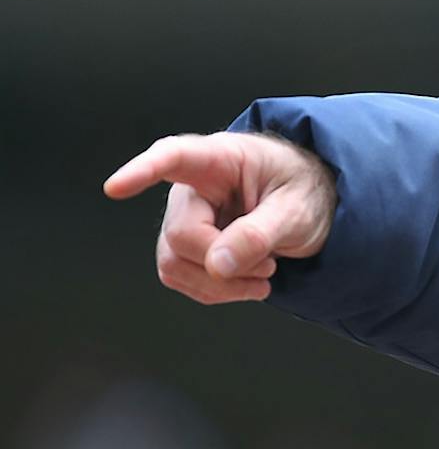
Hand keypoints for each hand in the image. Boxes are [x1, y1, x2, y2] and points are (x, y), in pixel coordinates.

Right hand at [104, 132, 337, 304]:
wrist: (312, 203)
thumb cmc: (303, 190)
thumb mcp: (297, 210)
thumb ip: (258, 235)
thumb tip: (216, 267)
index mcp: (219, 159)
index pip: (172, 158)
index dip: (142, 172)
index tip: (115, 187)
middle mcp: (191, 188)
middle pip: (181, 234)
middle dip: (224, 261)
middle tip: (270, 264)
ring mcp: (184, 218)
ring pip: (173, 264)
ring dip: (220, 283)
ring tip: (264, 273)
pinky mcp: (184, 247)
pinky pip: (181, 278)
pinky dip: (216, 291)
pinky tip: (248, 283)